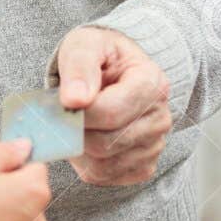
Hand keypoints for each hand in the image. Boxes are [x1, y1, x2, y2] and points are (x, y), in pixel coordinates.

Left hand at [55, 25, 171, 186]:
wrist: (112, 71)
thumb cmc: (99, 56)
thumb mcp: (85, 44)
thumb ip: (80, 66)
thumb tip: (75, 100)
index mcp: (152, 83)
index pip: (111, 112)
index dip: (78, 112)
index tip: (61, 102)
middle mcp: (160, 118)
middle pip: (106, 142)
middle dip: (74, 131)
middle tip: (60, 114)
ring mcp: (155, 146)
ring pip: (103, 164)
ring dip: (76, 148)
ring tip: (73, 123)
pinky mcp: (142, 167)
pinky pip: (104, 176)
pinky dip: (84, 162)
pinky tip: (84, 138)